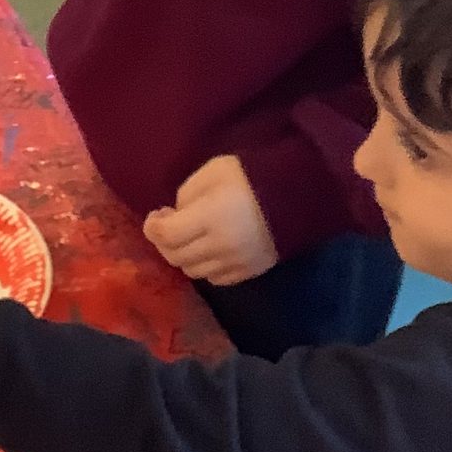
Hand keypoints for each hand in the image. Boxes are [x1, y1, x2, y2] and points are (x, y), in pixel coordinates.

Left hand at [143, 155, 277, 287]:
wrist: (298, 193)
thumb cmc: (250, 176)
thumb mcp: (213, 172)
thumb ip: (187, 194)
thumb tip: (176, 215)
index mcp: (210, 218)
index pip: (167, 236)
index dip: (152, 228)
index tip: (156, 216)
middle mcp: (220, 246)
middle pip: (176, 257)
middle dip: (165, 242)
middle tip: (169, 225)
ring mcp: (236, 263)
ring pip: (193, 271)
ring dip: (184, 255)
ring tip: (190, 237)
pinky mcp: (250, 272)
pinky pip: (215, 279)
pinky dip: (205, 266)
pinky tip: (209, 249)